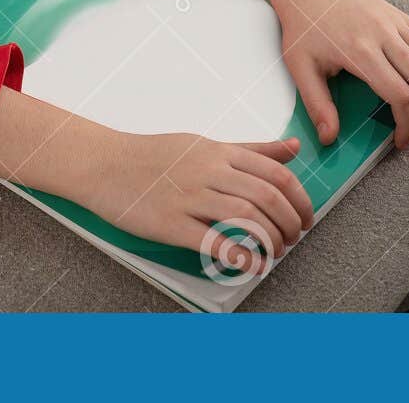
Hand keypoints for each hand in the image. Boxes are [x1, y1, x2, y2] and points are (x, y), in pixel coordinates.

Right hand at [79, 131, 314, 272]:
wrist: (103, 163)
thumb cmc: (153, 155)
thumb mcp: (205, 143)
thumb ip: (251, 149)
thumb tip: (293, 146)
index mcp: (219, 152)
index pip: (276, 173)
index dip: (300, 199)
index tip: (306, 217)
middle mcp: (208, 171)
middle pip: (267, 197)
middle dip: (290, 223)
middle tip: (294, 238)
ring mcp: (189, 197)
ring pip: (246, 217)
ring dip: (271, 240)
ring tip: (276, 252)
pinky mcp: (169, 223)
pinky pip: (213, 241)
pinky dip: (241, 256)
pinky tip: (253, 265)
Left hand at [275, 0, 408, 149]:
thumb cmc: (304, 29)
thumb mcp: (301, 68)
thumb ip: (317, 105)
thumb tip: (329, 138)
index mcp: (359, 51)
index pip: (399, 94)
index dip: (407, 124)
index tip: (402, 140)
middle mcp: (383, 35)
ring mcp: (396, 23)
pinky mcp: (403, 17)